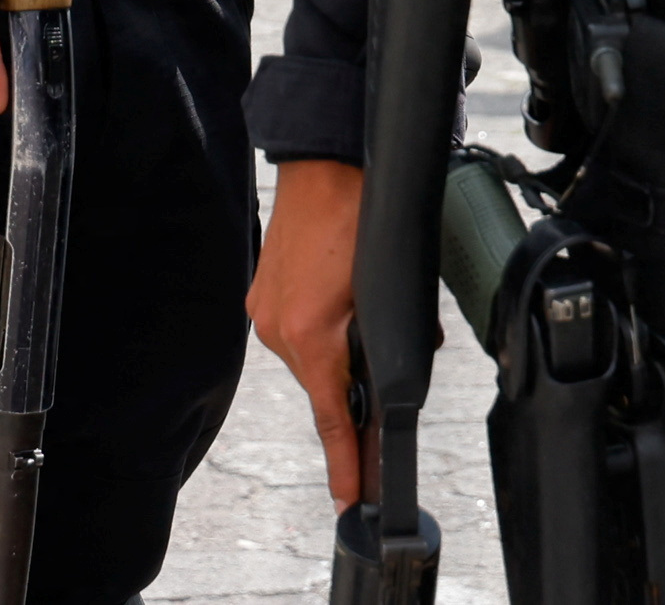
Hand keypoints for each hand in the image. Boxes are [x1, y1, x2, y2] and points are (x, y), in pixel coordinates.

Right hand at [248, 158, 369, 507]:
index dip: (345, 464)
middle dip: (350, 391)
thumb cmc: (361, 218)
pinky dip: (318, 333)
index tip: (349, 499)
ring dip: (335, 356)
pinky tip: (337, 305)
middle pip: (322, 389)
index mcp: (311, 336)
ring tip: (358, 320)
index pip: (332, 419)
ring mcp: (265, 312)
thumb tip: (403, 369)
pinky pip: (293, 332)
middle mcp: (279, 329)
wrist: (324, 164)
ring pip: (309, 360)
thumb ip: (393, 341)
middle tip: (376, 382)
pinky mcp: (261, 295)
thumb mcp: (389, 289)